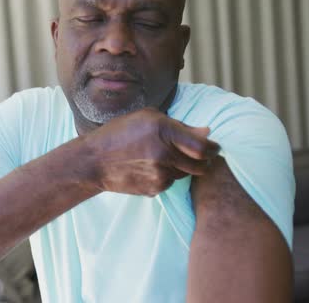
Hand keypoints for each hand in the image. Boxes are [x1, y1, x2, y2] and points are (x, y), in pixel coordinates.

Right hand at [83, 108, 219, 196]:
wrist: (94, 161)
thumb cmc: (120, 133)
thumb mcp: (148, 118)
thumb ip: (180, 125)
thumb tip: (207, 131)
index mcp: (164, 130)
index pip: (203, 146)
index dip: (213, 148)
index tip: (214, 147)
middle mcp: (164, 153)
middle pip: (200, 165)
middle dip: (203, 161)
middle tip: (197, 155)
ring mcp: (159, 174)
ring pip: (186, 174)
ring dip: (183, 167)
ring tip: (162, 158)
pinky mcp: (155, 189)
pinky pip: (171, 183)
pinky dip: (167, 176)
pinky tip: (150, 168)